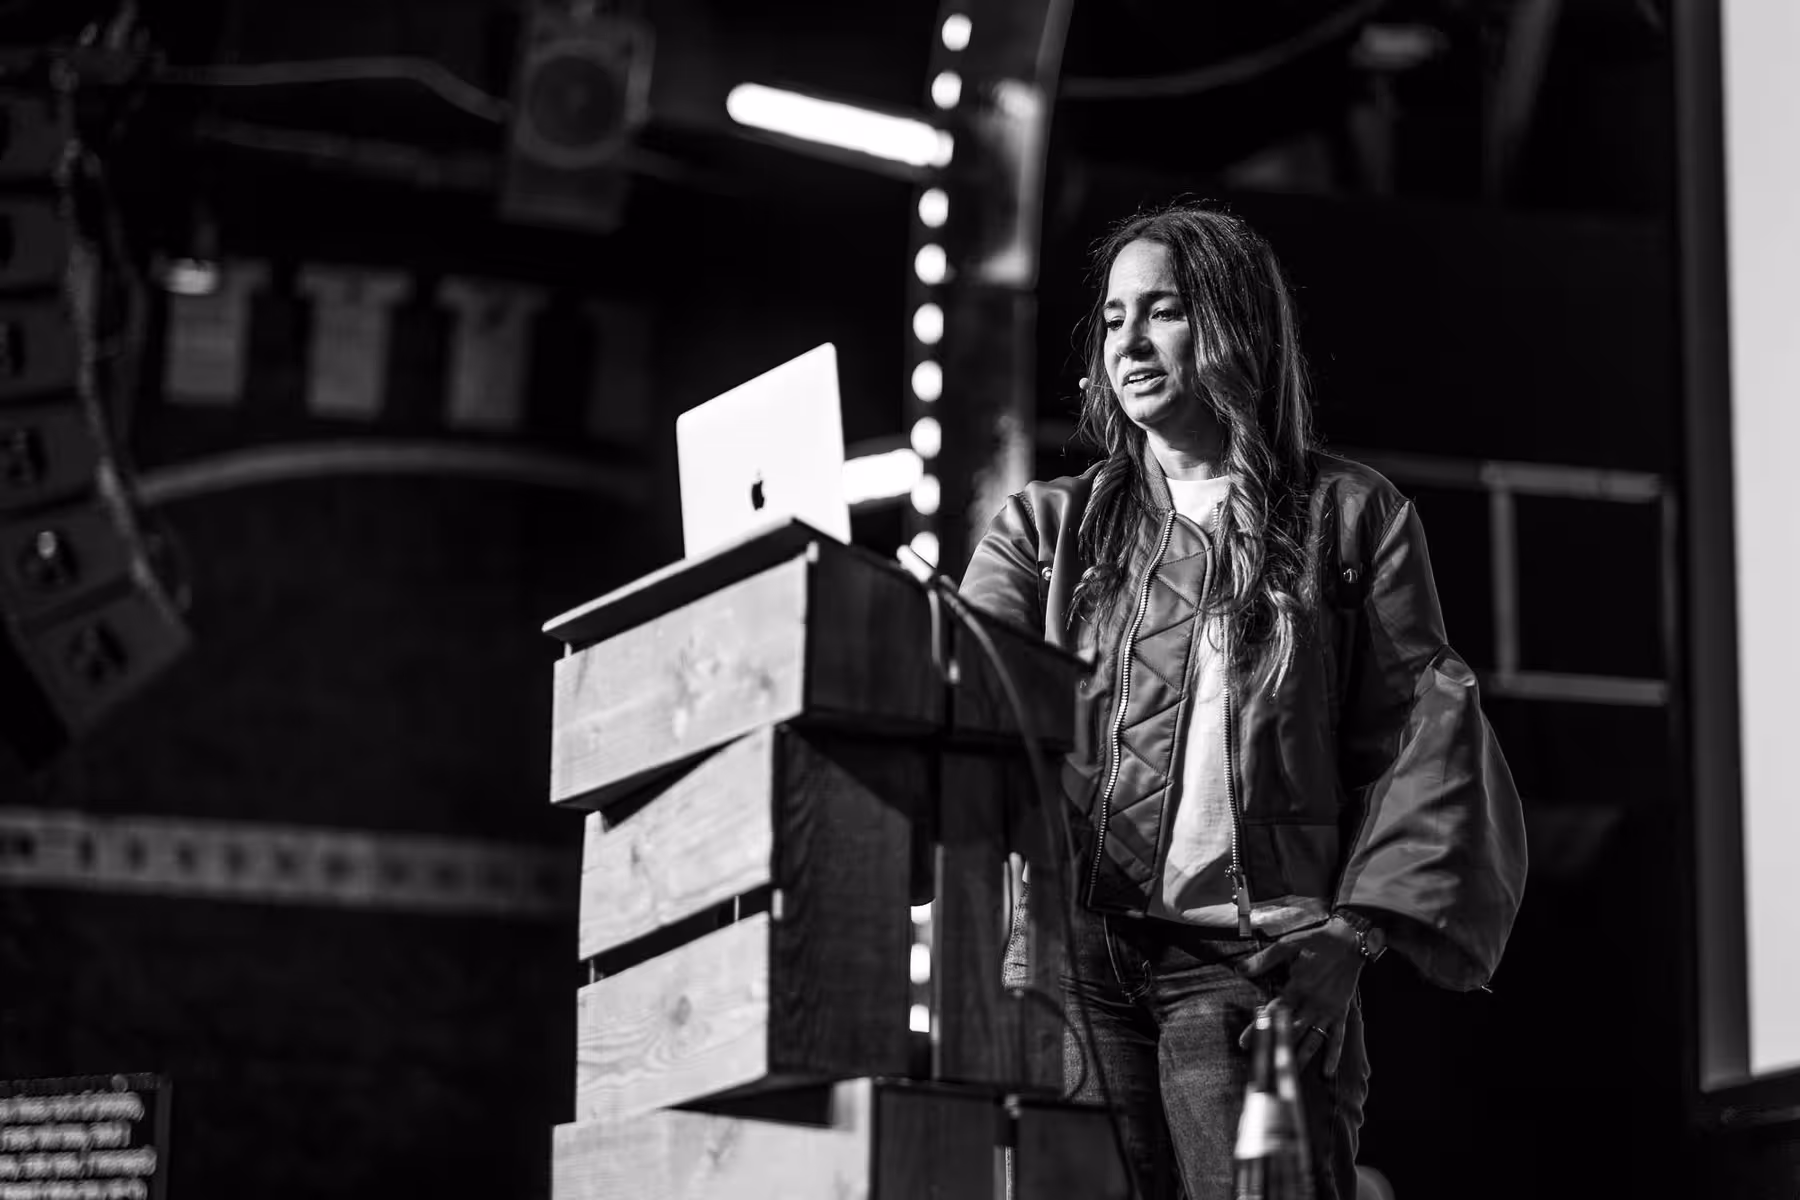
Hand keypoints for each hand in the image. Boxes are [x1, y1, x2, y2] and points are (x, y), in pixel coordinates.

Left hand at [1237, 916, 1364, 1076]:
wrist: (1350, 940)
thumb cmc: (1316, 941)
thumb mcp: (1287, 945)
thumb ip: (1264, 960)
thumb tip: (1239, 970)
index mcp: (1297, 987)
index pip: (1273, 1013)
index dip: (1257, 1029)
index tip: (1244, 1043)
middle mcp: (1312, 1003)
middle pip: (1290, 1031)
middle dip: (1274, 1048)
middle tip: (1260, 1066)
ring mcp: (1328, 1010)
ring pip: (1312, 1039)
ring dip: (1300, 1058)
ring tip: (1288, 1076)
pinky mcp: (1341, 1012)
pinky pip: (1337, 1037)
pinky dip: (1332, 1055)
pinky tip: (1327, 1072)